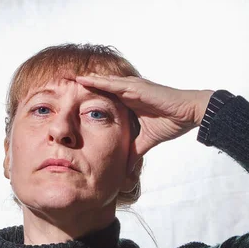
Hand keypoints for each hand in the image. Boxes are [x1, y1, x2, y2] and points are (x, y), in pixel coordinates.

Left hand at [75, 74, 213, 171]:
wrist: (188, 114)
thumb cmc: (170, 122)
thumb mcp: (144, 141)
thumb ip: (133, 152)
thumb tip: (124, 169)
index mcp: (128, 102)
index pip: (102, 99)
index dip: (86, 98)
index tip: (69, 99)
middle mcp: (127, 92)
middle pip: (98, 87)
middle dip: (80, 86)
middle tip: (60, 83)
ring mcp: (132, 87)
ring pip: (102, 82)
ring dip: (84, 80)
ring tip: (66, 78)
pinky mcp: (137, 87)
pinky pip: (114, 83)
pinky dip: (99, 81)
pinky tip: (85, 79)